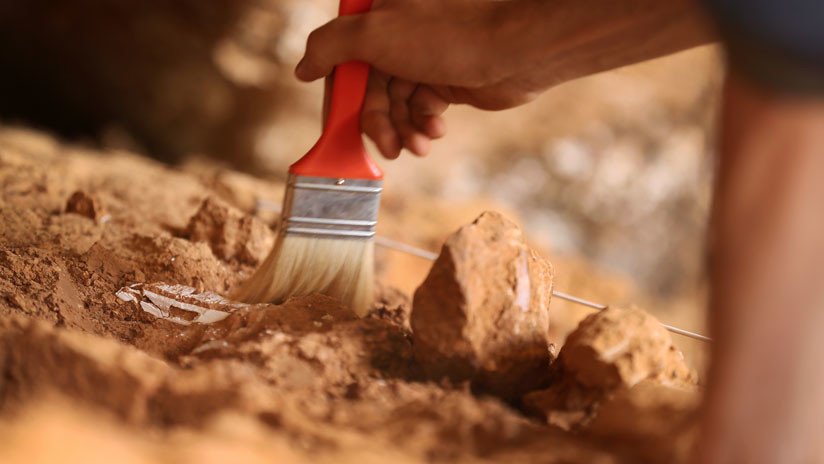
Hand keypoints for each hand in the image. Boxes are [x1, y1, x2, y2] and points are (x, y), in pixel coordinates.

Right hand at [296, 0, 551, 157]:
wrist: (517, 49)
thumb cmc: (451, 34)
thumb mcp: (375, 35)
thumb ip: (330, 48)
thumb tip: (301, 68)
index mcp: (377, 14)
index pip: (340, 60)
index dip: (338, 98)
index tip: (336, 128)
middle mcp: (397, 34)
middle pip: (368, 89)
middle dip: (377, 122)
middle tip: (387, 146)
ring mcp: (422, 58)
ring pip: (395, 104)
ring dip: (403, 130)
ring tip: (419, 144)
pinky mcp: (445, 80)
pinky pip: (420, 110)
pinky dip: (424, 126)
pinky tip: (435, 132)